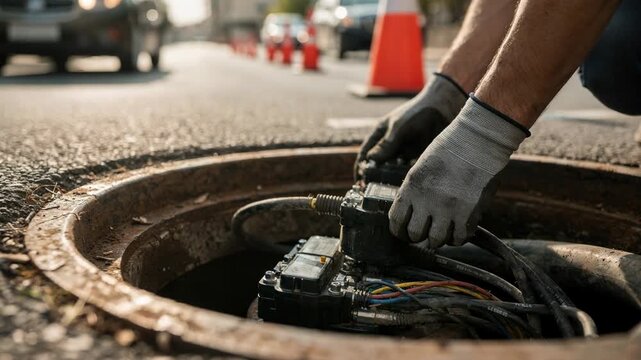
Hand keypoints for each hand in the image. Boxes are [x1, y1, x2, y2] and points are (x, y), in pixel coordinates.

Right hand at [354, 74, 466, 178]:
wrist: (442, 108)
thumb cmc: (416, 113)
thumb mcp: (398, 128)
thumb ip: (385, 145)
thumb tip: (370, 160)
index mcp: (380, 135)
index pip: (365, 154)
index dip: (361, 168)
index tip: (360, 182)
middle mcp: (390, 145)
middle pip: (379, 164)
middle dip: (376, 176)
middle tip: (375, 188)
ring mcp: (403, 151)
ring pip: (393, 169)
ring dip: (391, 177)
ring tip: (390, 186)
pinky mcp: (416, 156)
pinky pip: (408, 169)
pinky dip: (406, 175)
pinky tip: (406, 181)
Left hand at [389, 95, 529, 247]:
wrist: (479, 139)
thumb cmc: (450, 148)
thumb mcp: (421, 167)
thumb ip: (414, 191)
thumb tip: (410, 214)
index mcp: (412, 186)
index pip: (397, 220)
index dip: (399, 230)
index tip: (403, 232)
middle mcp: (428, 199)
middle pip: (415, 234)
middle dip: (418, 236)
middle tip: (424, 232)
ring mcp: (449, 208)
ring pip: (437, 240)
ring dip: (438, 238)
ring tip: (442, 230)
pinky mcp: (470, 213)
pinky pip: (460, 238)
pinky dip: (458, 237)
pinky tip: (458, 228)